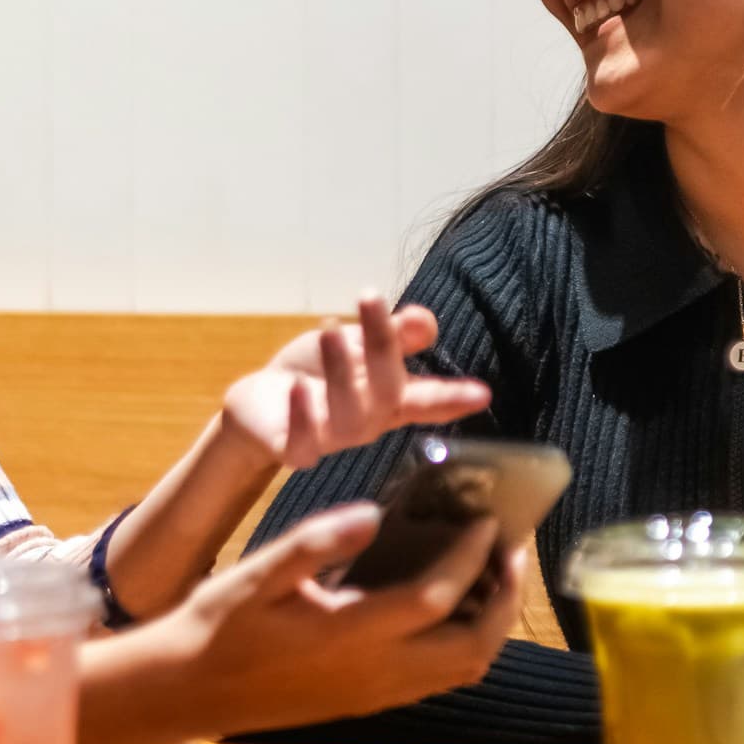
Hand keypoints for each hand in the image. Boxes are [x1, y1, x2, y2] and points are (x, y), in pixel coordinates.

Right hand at [90, 505, 524, 743]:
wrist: (185, 691)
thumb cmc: (220, 623)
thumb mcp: (260, 571)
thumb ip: (318, 540)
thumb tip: (375, 514)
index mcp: (350, 636)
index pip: (437, 597)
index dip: (473, 558)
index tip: (489, 520)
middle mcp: (375, 674)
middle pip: (471, 649)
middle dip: (503, 599)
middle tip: (510, 549)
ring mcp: (375, 695)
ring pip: (461, 672)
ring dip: (489, 625)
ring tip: (490, 573)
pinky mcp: (368, 704)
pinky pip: (438, 681)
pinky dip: (463, 644)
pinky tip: (451, 606)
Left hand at [220, 296, 489, 471]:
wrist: (261, 404)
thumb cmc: (318, 370)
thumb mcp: (356, 343)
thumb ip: (393, 335)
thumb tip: (424, 322)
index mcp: (388, 398)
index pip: (428, 399)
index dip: (453, 398)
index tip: (482, 394)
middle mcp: (366, 421)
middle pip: (386, 393)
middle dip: (382, 346)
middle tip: (369, 296)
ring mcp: (331, 437)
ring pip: (347, 414)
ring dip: (340, 370)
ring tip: (329, 330)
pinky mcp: (292, 447)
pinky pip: (301, 443)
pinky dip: (302, 417)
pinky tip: (298, 389)